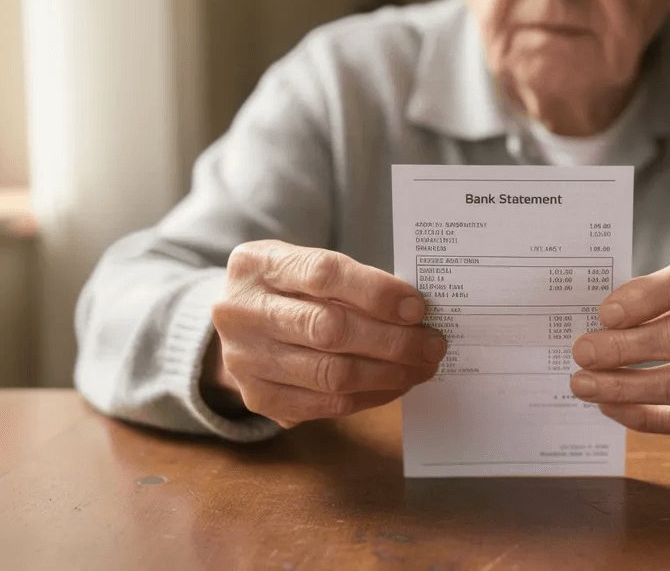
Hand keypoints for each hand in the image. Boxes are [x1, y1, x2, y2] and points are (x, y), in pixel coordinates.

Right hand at [203, 240, 445, 427]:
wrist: (237, 323)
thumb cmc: (287, 288)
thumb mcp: (303, 265)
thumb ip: (349, 281)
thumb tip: (412, 311)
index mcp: (257, 265)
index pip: (324, 274)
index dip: (377, 292)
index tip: (417, 307)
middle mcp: (242, 311)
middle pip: (329, 330)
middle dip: (392, 341)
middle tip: (432, 344)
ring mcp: (245, 358)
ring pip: (330, 374)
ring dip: (388, 373)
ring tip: (421, 366)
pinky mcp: (258, 396)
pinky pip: (325, 404)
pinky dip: (369, 396)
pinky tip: (395, 384)